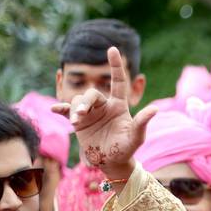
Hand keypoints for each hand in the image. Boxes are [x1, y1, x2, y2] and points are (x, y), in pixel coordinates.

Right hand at [52, 47, 156, 178]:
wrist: (112, 162)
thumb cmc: (127, 148)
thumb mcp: (136, 137)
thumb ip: (142, 123)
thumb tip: (155, 109)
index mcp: (119, 105)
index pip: (118, 81)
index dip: (115, 65)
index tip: (112, 49)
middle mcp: (103, 106)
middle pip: (91, 94)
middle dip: (84, 102)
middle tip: (80, 116)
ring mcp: (90, 113)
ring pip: (78, 101)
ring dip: (75, 109)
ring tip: (76, 122)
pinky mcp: (79, 122)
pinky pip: (67, 111)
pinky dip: (61, 109)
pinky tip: (55, 109)